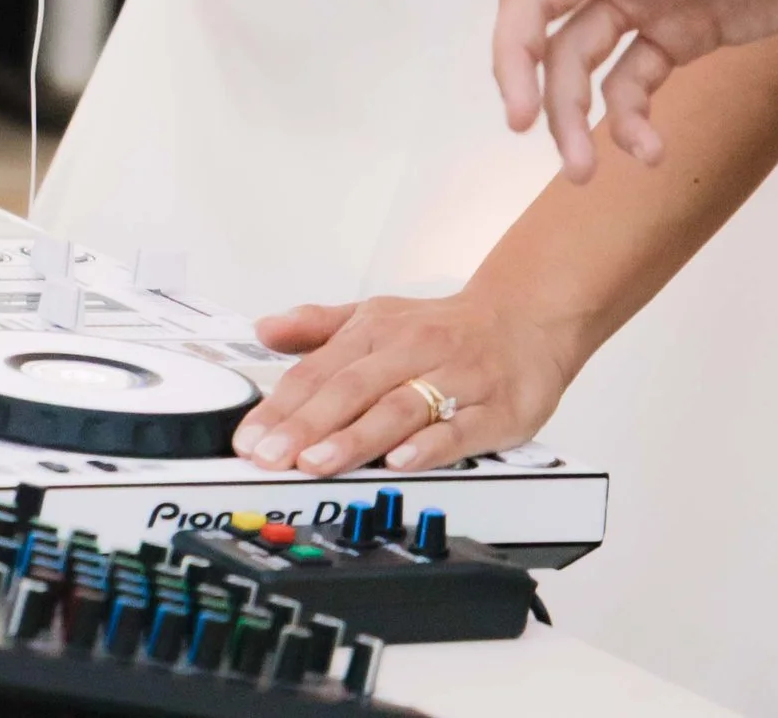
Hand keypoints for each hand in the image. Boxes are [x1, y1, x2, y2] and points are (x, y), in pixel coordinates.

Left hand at [235, 287, 576, 478]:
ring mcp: (454, 380)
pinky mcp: (493, 409)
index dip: (282, 406)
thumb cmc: (445, 328)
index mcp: (377, 331)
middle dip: (307, 425)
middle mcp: (412, 351)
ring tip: (318, 463)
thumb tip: (264, 330)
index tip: (249, 438)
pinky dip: (428, 446)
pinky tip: (401, 461)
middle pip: (352, 389)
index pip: (320, 370)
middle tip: (271, 455)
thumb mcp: (376, 316)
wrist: (528, 318)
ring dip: (356, 437)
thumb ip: (319, 327)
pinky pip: (458, 429)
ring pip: (398, 409)